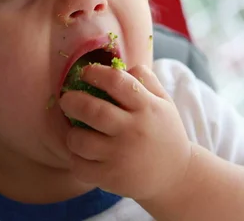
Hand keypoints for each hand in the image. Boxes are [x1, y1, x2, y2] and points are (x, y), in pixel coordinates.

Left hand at [59, 64, 191, 199]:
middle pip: (92, 110)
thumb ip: (146, 80)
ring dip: (71, 134)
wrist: (176, 176)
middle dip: (71, 101)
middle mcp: (133, 131)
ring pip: (80, 141)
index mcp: (147, 108)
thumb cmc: (164, 133)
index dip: (95, 73)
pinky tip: (81, 153)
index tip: (85, 73)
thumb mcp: (164, 103)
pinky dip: (75, 159)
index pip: (116, 81)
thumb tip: (122, 64)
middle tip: (66, 99)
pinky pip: (80, 166)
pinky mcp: (111, 178)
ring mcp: (121, 156)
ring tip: (75, 131)